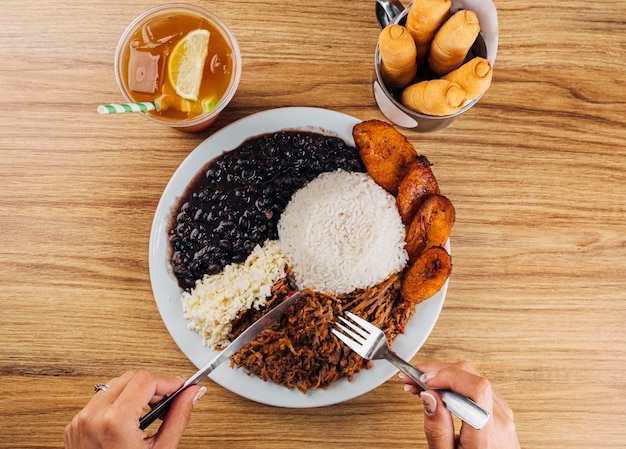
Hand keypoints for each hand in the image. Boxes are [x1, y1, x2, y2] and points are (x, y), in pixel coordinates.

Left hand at [64, 370, 205, 448]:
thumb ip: (179, 416)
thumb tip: (192, 394)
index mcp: (114, 422)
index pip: (145, 380)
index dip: (167, 381)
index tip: (180, 387)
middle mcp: (93, 418)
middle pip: (130, 378)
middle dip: (153, 386)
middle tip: (168, 400)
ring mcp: (80, 423)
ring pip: (114, 386)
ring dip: (135, 393)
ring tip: (150, 412)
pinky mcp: (74, 428)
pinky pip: (100, 401)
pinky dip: (118, 403)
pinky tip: (130, 419)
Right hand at [400, 361, 519, 448]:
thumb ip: (437, 430)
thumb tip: (429, 395)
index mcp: (487, 434)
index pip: (476, 389)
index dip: (447, 377)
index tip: (424, 380)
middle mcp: (499, 418)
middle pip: (469, 376)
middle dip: (435, 372)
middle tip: (411, 379)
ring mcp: (502, 411)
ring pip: (470, 375)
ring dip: (442, 375)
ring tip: (419, 383)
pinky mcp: (499, 408)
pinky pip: (474, 384)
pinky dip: (452, 382)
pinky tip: (437, 388)